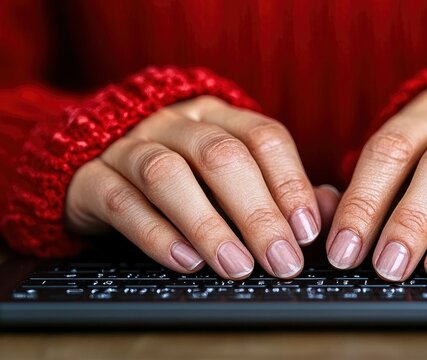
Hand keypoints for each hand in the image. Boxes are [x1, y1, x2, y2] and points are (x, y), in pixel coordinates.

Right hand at [66, 96, 339, 278]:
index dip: (290, 182)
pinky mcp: (92, 178)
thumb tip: (326, 211)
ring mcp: (130, 146)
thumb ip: (280, 189)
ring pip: (168, 174)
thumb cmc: (184, 175)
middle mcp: (176, 124)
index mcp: (219, 116)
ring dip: (208, 224)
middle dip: (258, 212)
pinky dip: (157, 234)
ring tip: (237, 266)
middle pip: (221, 155)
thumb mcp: (233, 175)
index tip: (308, 230)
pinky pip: (123, 201)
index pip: (263, 137)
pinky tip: (186, 261)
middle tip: (282, 260)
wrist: (100, 165)